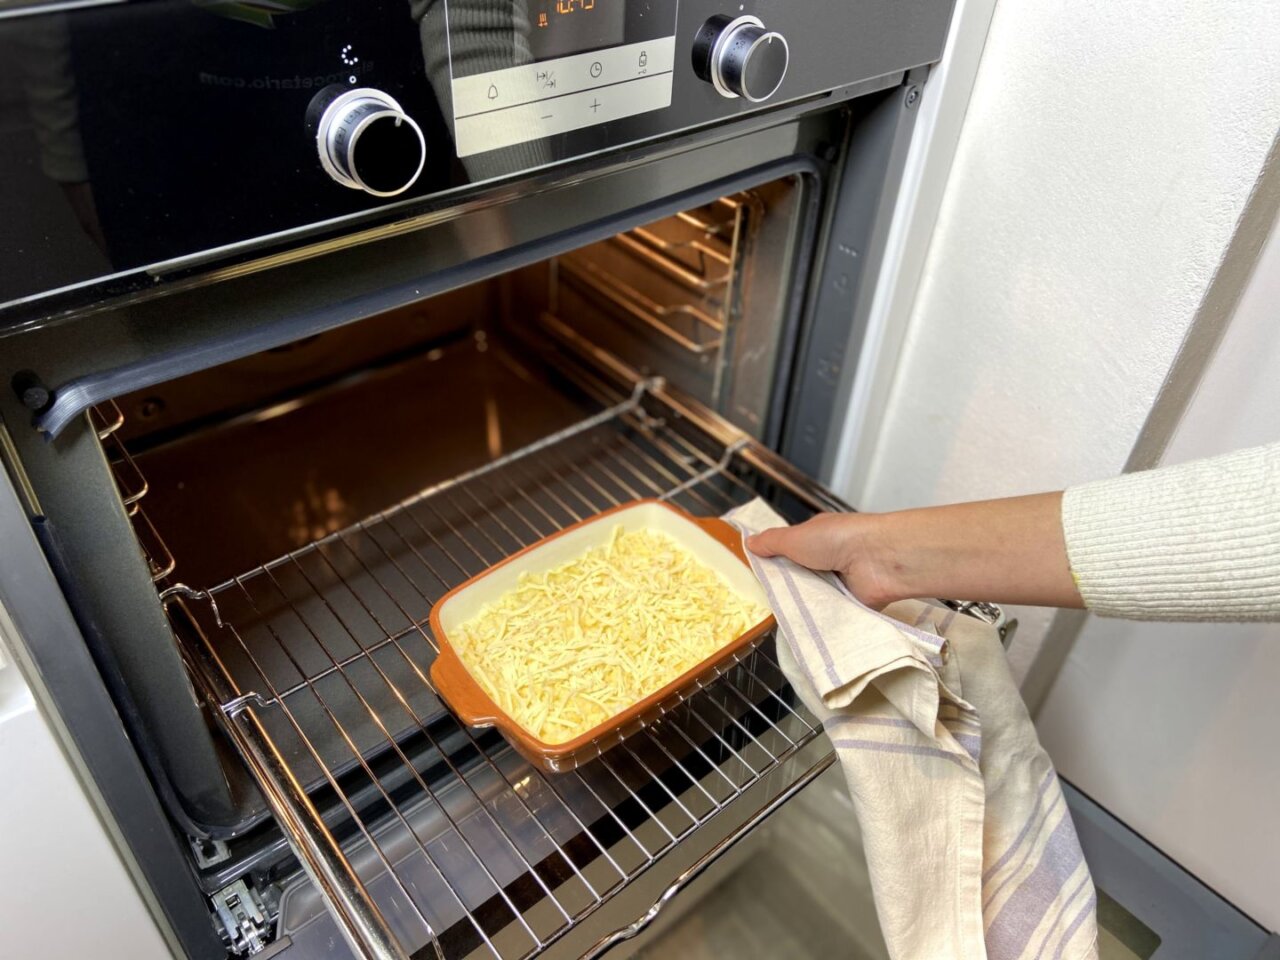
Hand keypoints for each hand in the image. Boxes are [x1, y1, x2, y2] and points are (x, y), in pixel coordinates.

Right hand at [747, 494, 1083, 611]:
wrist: (880, 560)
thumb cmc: (839, 540)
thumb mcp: (798, 537)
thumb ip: (773, 542)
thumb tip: (749, 543)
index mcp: (816, 539)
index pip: (790, 552)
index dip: (774, 564)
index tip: (754, 579)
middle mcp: (829, 560)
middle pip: (800, 579)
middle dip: (785, 591)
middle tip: (759, 608)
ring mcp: (841, 585)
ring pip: (813, 599)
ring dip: (802, 608)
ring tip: (775, 625)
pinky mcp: (852, 606)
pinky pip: (830, 616)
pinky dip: (820, 622)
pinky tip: (802, 635)